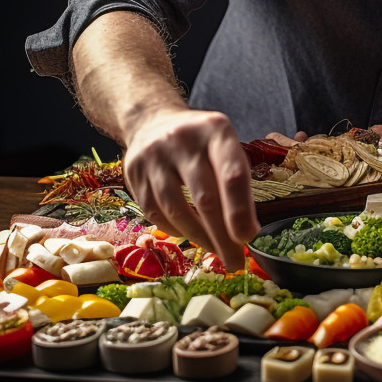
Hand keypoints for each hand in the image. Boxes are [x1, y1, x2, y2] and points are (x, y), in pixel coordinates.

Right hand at [122, 107, 258, 268]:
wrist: (152, 121)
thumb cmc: (200, 142)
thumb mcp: (224, 146)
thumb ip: (236, 180)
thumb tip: (246, 232)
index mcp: (216, 130)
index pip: (231, 174)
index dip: (239, 210)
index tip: (248, 237)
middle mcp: (183, 140)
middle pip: (205, 199)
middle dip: (223, 236)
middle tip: (235, 260)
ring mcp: (155, 156)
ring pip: (178, 210)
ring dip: (200, 238)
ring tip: (217, 251)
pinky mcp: (134, 173)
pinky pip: (156, 214)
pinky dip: (177, 230)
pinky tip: (191, 235)